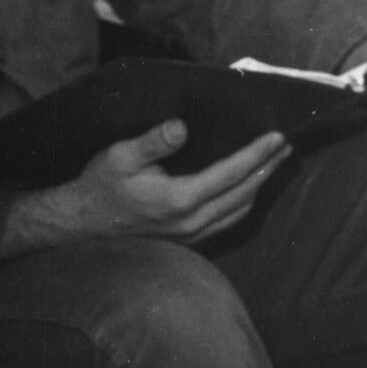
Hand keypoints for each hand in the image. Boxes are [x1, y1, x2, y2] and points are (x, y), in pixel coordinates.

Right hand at [0, 120, 291, 256]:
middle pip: (244, 194)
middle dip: (267, 169)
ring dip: (259, 187)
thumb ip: (154, 142)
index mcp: (179, 198)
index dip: (257, 154)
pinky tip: (245, 191)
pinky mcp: (187, 240)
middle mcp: (192, 220)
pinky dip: (243, 204)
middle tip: (284, 147)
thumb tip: (182, 127)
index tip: (277, 137)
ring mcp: (191, 234)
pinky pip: (227, 222)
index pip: (231, 173)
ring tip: (271, 166)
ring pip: (239, 212)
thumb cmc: (100, 186)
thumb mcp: (120, 156)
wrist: (82, 224)